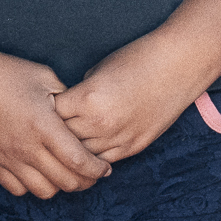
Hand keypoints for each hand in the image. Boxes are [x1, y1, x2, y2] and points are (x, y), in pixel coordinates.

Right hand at [0, 45, 111, 196]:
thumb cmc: (2, 71)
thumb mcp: (43, 76)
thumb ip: (66, 98)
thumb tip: (81, 113)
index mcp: (44, 125)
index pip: (80, 161)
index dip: (98, 169)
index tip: (105, 168)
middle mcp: (26, 148)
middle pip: (66, 182)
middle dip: (86, 181)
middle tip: (91, 173)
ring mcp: (6, 158)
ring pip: (44, 191)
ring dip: (60, 186)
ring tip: (66, 174)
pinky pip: (18, 190)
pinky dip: (33, 187)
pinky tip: (38, 173)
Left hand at [55, 39, 201, 164]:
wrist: (177, 65)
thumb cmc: (136, 59)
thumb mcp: (97, 70)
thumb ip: (80, 93)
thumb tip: (67, 108)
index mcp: (87, 99)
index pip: (51, 116)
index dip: (45, 112)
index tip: (43, 110)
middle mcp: (100, 123)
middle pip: (62, 139)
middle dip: (54, 134)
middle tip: (48, 131)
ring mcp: (118, 138)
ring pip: (81, 156)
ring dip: (73, 149)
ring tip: (64, 144)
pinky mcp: (133, 146)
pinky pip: (103, 161)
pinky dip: (93, 157)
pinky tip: (86, 151)